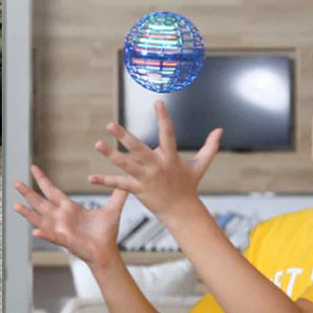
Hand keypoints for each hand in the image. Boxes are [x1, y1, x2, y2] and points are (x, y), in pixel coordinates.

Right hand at [14, 165, 127, 267]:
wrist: (107, 252)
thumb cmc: (106, 234)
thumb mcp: (112, 209)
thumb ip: (118, 194)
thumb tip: (127, 181)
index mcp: (70, 208)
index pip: (52, 191)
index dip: (43, 180)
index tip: (34, 168)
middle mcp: (61, 217)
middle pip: (41, 202)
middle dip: (28, 192)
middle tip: (16, 182)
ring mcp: (60, 229)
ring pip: (40, 219)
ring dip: (28, 213)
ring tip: (15, 206)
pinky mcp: (65, 240)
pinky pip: (51, 236)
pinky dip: (43, 234)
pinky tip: (34, 230)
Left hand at [89, 100, 222, 218]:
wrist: (181, 210)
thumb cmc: (189, 184)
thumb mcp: (200, 165)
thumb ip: (210, 146)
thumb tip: (221, 130)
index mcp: (170, 157)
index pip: (168, 133)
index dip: (164, 117)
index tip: (158, 102)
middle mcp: (156, 166)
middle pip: (138, 149)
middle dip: (124, 136)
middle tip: (110, 124)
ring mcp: (145, 178)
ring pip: (125, 165)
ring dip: (110, 155)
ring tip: (98, 144)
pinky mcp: (137, 189)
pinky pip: (119, 184)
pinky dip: (105, 180)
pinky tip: (91, 177)